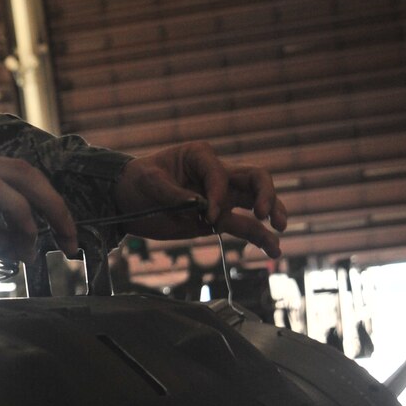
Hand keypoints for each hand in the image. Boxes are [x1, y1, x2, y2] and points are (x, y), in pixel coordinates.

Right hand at [0, 134, 78, 262]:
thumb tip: (9, 245)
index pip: (5, 179)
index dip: (31, 207)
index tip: (41, 236)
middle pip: (26, 172)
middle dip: (55, 205)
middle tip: (71, 238)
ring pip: (25, 178)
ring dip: (51, 213)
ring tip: (60, 243)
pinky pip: (6, 200)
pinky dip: (23, 222)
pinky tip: (22, 247)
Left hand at [113, 142, 285, 256]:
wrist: (125, 201)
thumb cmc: (135, 182)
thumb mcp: (147, 181)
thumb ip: (173, 193)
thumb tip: (200, 206)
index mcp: (200, 156)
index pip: (221, 174)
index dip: (218, 195)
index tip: (206, 214)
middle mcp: (216, 173)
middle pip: (255, 178)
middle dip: (266, 194)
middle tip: (265, 215)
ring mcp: (221, 197)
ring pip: (256, 201)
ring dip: (273, 213)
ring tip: (279, 230)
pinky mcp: (217, 219)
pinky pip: (243, 225)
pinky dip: (260, 236)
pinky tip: (274, 249)